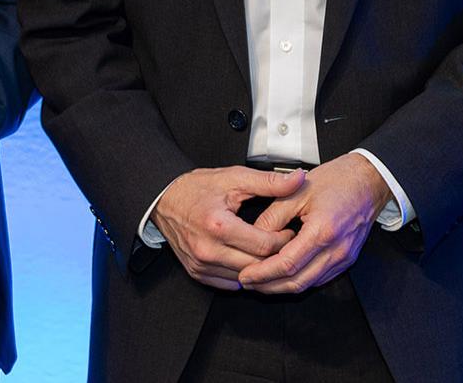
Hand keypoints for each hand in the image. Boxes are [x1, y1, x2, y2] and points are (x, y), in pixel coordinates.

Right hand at [150, 166, 304, 290]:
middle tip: (284, 243)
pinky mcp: (197, 272)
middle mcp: (208, 250)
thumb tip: (299, 179)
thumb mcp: (235, 178)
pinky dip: (242, 275)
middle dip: (276, 256)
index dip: (284, 240)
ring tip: (268, 252)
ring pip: (245, 279)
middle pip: (257, 266)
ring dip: (260, 269)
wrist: (164, 199)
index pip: (264, 246)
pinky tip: (248, 260)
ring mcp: (201, 264)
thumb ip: (270, 182)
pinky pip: (229, 284)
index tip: (289, 231)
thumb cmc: (197, 188)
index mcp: (219, 226)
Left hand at [236, 153, 387, 293]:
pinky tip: (282, 276)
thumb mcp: (296, 191)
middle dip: (268, 286)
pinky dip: (298, 281)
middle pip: (297, 282)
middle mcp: (336, 250)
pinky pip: (319, 279)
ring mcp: (344, 258)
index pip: (287, 264)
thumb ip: (273, 216)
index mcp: (323, 230)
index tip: (245, 275)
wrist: (368, 180)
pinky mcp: (346, 260)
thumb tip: (254, 235)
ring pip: (308, 284)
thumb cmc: (337, 180)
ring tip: (260, 281)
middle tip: (247, 282)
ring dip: (282, 287)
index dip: (263, 273)